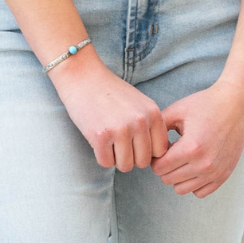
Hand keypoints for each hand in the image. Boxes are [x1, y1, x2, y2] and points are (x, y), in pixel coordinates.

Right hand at [52, 51, 168, 170]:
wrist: (82, 76)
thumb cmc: (111, 92)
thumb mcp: (140, 104)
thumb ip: (151, 125)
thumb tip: (158, 156)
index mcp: (153, 114)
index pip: (160, 151)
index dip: (147, 152)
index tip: (136, 146)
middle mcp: (140, 122)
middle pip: (143, 161)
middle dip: (131, 158)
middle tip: (119, 145)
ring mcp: (121, 129)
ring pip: (125, 166)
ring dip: (116, 159)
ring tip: (110, 143)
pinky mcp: (100, 136)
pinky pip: (106, 163)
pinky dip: (102, 157)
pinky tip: (98, 142)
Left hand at [151, 80, 243, 197]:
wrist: (236, 105)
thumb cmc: (204, 105)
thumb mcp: (176, 111)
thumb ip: (156, 129)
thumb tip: (145, 148)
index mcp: (191, 148)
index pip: (159, 168)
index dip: (155, 158)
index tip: (162, 148)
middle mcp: (204, 164)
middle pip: (168, 180)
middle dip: (165, 167)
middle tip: (172, 152)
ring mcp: (216, 172)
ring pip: (182, 189)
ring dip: (178, 176)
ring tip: (183, 159)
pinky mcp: (224, 175)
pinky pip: (200, 192)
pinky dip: (193, 183)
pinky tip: (194, 166)